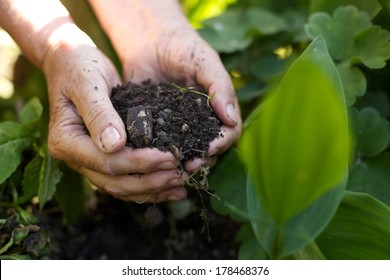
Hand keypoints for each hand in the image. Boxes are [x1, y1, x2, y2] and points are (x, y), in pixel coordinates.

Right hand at [42, 26, 187, 202]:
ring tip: (181, 186)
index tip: (170, 157)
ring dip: (152, 189)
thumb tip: (115, 145)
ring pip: (121, 187)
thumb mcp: (88, 83)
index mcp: (66, 141)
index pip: (106, 162)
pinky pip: (125, 178)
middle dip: (150, 181)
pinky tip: (171, 187)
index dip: (140, 163)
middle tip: (181, 176)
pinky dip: (148, 185)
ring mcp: (88, 160)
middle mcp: (75, 157)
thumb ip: (99, 113)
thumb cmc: (79, 66)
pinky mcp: (103, 157)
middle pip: (115, 181)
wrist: (71, 61)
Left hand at [89, 0, 241, 171]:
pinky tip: (151, 159)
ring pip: (186, 151)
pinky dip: (158, 154)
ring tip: (171, 168)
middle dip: (201, 159)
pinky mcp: (157, 127)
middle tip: (188, 165)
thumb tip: (231, 120)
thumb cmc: (183, 46)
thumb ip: (220, 87)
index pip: (229, 133)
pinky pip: (160, 144)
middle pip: (209, 148)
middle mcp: (201, 122)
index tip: (209, 148)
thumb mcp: (205, 61)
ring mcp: (179, 126)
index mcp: (218, 109)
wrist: (149, 40)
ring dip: (181, 162)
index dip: (222, 143)